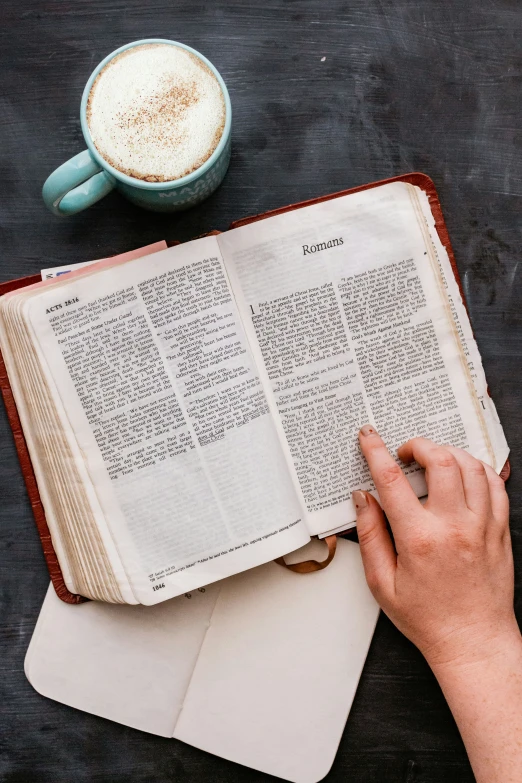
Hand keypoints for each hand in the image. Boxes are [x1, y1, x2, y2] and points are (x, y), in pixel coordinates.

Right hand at [352, 426, 516, 668]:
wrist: (473, 642)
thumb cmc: (427, 618)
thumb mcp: (381, 583)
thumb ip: (370, 535)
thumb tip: (362, 498)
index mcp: (420, 539)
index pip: (393, 480)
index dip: (376, 451)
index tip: (368, 436)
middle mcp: (454, 527)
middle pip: (440, 460)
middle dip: (418, 444)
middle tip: (405, 452)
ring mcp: (483, 527)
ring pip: (471, 466)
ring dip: (448, 453)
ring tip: (433, 461)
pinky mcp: (500, 531)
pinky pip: (495, 484)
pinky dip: (478, 469)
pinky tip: (463, 474)